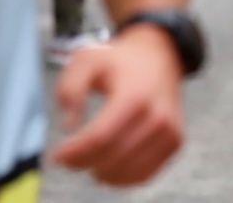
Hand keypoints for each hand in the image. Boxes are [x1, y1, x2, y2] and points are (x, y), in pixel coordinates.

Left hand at [52, 25, 184, 184]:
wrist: (159, 55)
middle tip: (68, 159)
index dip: (75, 153)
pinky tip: (108, 166)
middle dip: (83, 163)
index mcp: (135, 95)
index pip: (100, 138)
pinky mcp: (175, 142)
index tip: (58, 155)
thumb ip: (70, 88)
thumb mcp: (87, 59)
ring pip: (128, 172)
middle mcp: (157, 116)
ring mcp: (170, 132)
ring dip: (102, 173)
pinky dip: (123, 178)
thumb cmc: (120, 60)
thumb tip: (70, 126)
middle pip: (112, 158)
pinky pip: (144, 175)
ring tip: (89, 160)